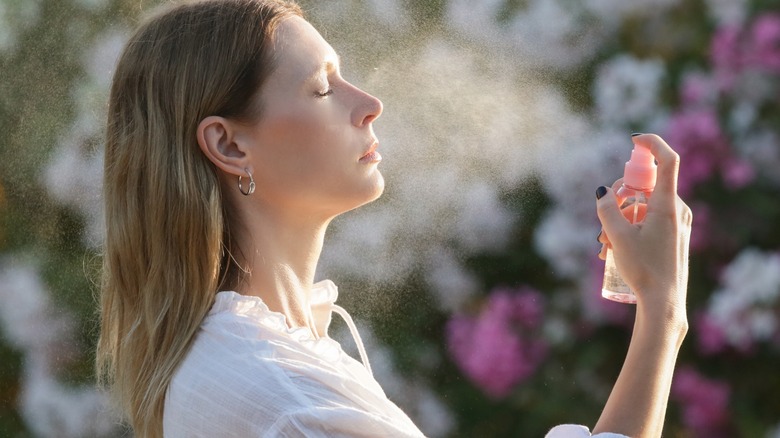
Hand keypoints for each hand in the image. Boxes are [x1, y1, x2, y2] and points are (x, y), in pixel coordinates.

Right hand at [596, 134, 691, 317]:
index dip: (652, 144)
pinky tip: (612, 251)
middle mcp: (676, 210)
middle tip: (602, 216)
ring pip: (642, 207)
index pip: (667, 161)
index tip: (634, 140)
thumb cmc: (644, 269)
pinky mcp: (673, 236)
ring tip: (602, 245)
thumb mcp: (618, 237)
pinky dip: (629, 228)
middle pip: (644, 187)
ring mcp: (676, 223)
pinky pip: (648, 221)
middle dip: (618, 198)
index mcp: (667, 205)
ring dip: (619, 219)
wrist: (664, 303)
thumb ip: (606, 209)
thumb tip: (602, 192)